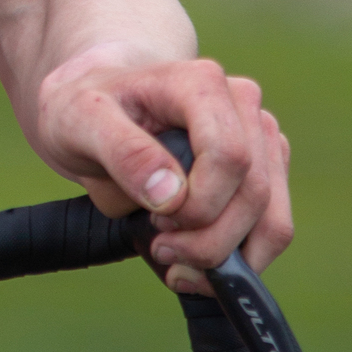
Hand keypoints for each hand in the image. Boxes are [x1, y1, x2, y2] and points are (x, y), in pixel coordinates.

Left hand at [33, 47, 292, 293]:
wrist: (96, 108)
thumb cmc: (86, 110)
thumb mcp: (79, 121)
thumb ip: (123, 152)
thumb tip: (172, 197)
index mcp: (200, 83)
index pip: (228, 156)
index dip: (199, 204)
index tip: (156, 221)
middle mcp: (242, 105)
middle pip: (253, 194)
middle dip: (208, 242)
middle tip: (160, 251)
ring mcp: (260, 137)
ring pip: (272, 220)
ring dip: (229, 260)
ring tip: (177, 267)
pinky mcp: (265, 169)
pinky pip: (272, 229)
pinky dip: (240, 261)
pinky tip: (194, 266)